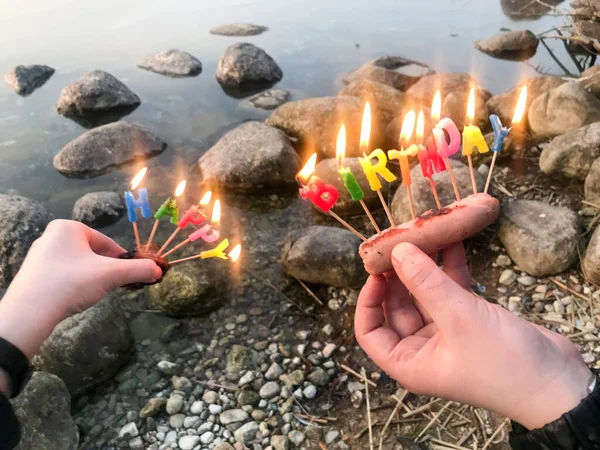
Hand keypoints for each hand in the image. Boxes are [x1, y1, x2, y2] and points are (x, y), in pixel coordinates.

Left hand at [0, 220, 161, 359]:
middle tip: (114, 285)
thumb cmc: (71, 283)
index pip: (106, 242)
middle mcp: (51, 236)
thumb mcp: (110, 275)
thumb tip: (159, 271)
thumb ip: (138, 270)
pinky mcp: (33, 273)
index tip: (130, 274)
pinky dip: (75, 283)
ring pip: (79, 264)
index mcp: (68, 227)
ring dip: (92, 277)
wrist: (29, 312)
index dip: (122, 259)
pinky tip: (77, 297)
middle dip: (107, 269)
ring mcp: (40, 255)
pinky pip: (63, 274)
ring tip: (95, 293)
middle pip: (93, 252)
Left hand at [355, 242, 591, 429]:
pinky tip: (452, 243)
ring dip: (424, 268)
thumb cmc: (503, 362)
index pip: (369, 332)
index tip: (376, 273)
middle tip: (399, 245)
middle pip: (395, 308)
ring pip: (424, 296)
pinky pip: (450, 292)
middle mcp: (422, 349)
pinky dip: (450, 270)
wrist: (557, 382)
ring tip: (423, 237)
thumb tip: (398, 251)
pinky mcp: (468, 321)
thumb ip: (425, 283)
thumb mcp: (458, 317)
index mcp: (409, 361)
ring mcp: (445, 334)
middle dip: (397, 277)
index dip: (367, 302)